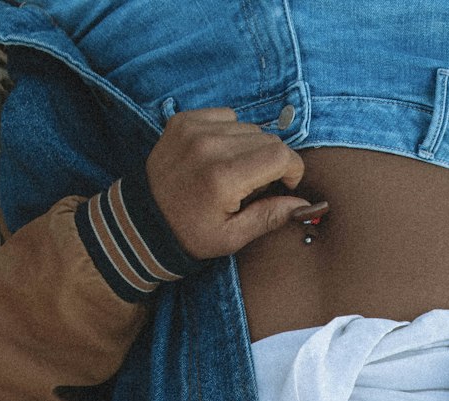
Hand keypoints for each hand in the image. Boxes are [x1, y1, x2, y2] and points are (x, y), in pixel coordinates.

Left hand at [145, 107, 319, 258]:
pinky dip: (230, 134)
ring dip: (250, 148)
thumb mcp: (232, 236)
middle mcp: (210, 146)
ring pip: (249, 127)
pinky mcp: (184, 120)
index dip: (292, 169)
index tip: (285, 184)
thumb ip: (269, 216)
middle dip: (271, 162)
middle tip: (252, 186)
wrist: (144, 220)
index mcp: (224, 177)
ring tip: (232, 172)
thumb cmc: (190, 233)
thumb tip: (303, 204)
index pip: (280, 154)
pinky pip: (226, 116)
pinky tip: (218, 156)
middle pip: (268, 139)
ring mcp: (194, 129)